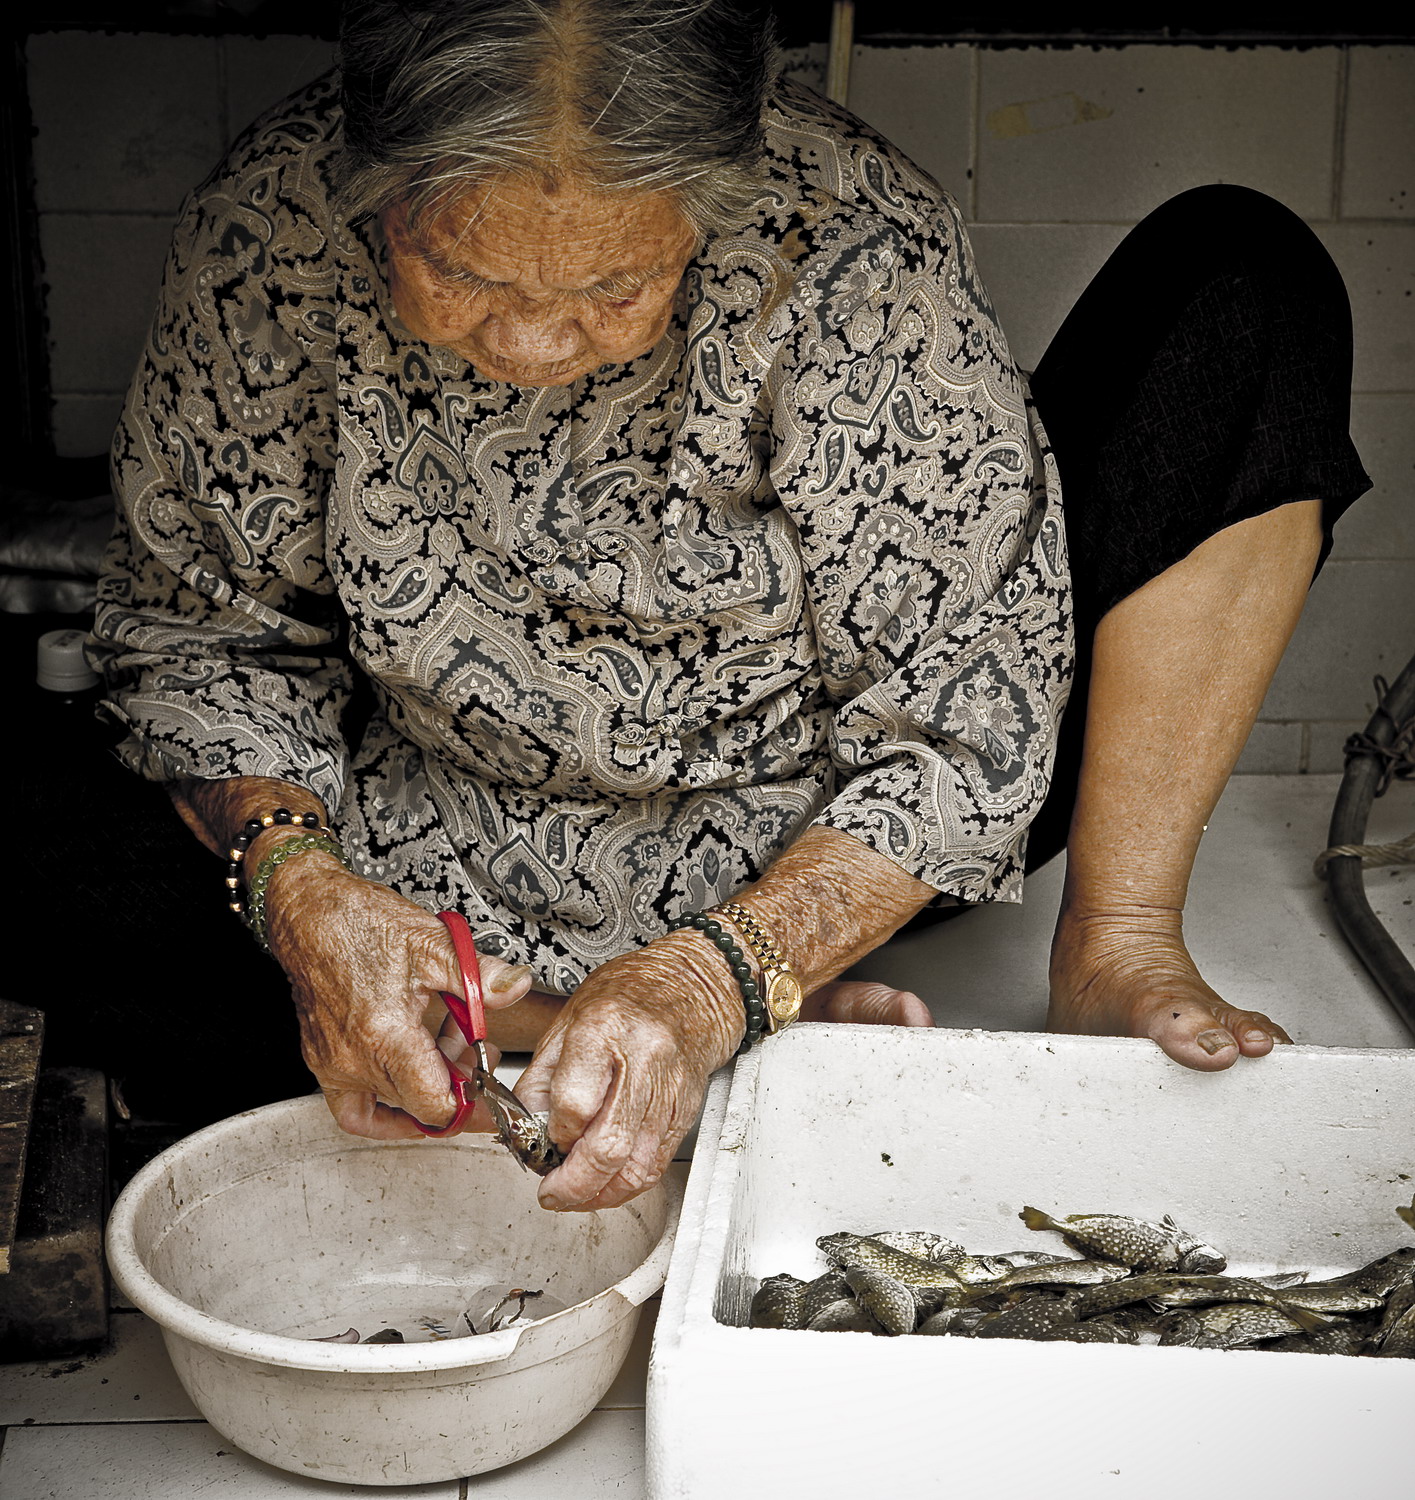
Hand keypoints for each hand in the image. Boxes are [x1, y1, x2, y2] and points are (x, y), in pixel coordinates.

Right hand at [264, 854, 533, 1138]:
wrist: (311, 913)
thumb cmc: (363, 923)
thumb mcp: (435, 942)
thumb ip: (480, 974)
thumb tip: (516, 986)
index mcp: (386, 1035)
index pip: (435, 1104)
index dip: (473, 1107)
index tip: (493, 1097)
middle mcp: (355, 1059)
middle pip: (419, 1103)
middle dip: (457, 1082)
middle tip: (477, 1051)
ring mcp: (334, 1065)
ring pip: (394, 1102)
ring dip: (428, 1084)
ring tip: (450, 1045)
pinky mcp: (323, 1061)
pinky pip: (352, 1109)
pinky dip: (383, 1112)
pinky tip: (407, 1096)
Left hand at [515, 934, 743, 1211]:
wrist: (692, 983)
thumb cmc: (629, 993)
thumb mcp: (569, 1018)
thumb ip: (542, 1077)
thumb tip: (525, 1128)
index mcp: (604, 1028)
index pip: (575, 1103)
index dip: (553, 1134)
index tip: (544, 1138)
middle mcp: (643, 1058)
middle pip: (609, 1145)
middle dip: (573, 1184)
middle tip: (552, 1192)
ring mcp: (671, 1087)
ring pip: (637, 1166)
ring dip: (600, 1195)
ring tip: (575, 1196)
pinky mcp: (687, 1108)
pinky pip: (657, 1163)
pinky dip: (628, 1184)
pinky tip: (606, 1185)